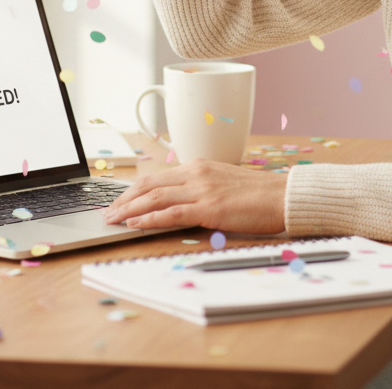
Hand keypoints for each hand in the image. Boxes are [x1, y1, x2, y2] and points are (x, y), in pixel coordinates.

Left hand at [102, 159, 287, 233]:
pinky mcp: (210, 208)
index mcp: (199, 166)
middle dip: (124, 200)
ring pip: (155, 198)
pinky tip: (137, 224)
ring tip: (114, 220)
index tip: (119, 201)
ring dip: (130, 210)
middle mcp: (197, 173)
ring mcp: (203, 190)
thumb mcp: (224, 183)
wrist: (283, 196)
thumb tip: (181, 202)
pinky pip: (173, 213)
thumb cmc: (258, 194)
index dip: (133, 190)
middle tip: (108, 213)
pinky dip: (151, 219)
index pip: (157, 177)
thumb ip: (201, 188)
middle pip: (150, 185)